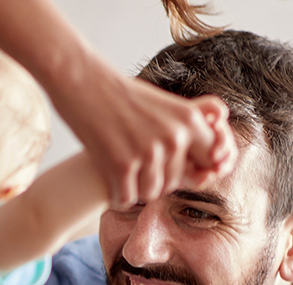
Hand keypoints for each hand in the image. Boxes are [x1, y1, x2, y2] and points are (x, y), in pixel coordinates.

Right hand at [53, 73, 236, 207]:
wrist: (80, 79)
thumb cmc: (119, 92)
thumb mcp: (164, 105)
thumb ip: (187, 129)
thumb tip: (212, 161)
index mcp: (188, 119)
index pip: (210, 160)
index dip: (196, 171)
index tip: (181, 174)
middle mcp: (173, 137)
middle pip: (174, 181)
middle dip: (156, 180)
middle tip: (137, 168)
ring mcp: (147, 152)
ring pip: (151, 192)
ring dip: (136, 189)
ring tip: (123, 175)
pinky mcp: (120, 165)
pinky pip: (126, 198)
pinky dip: (117, 196)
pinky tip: (111, 183)